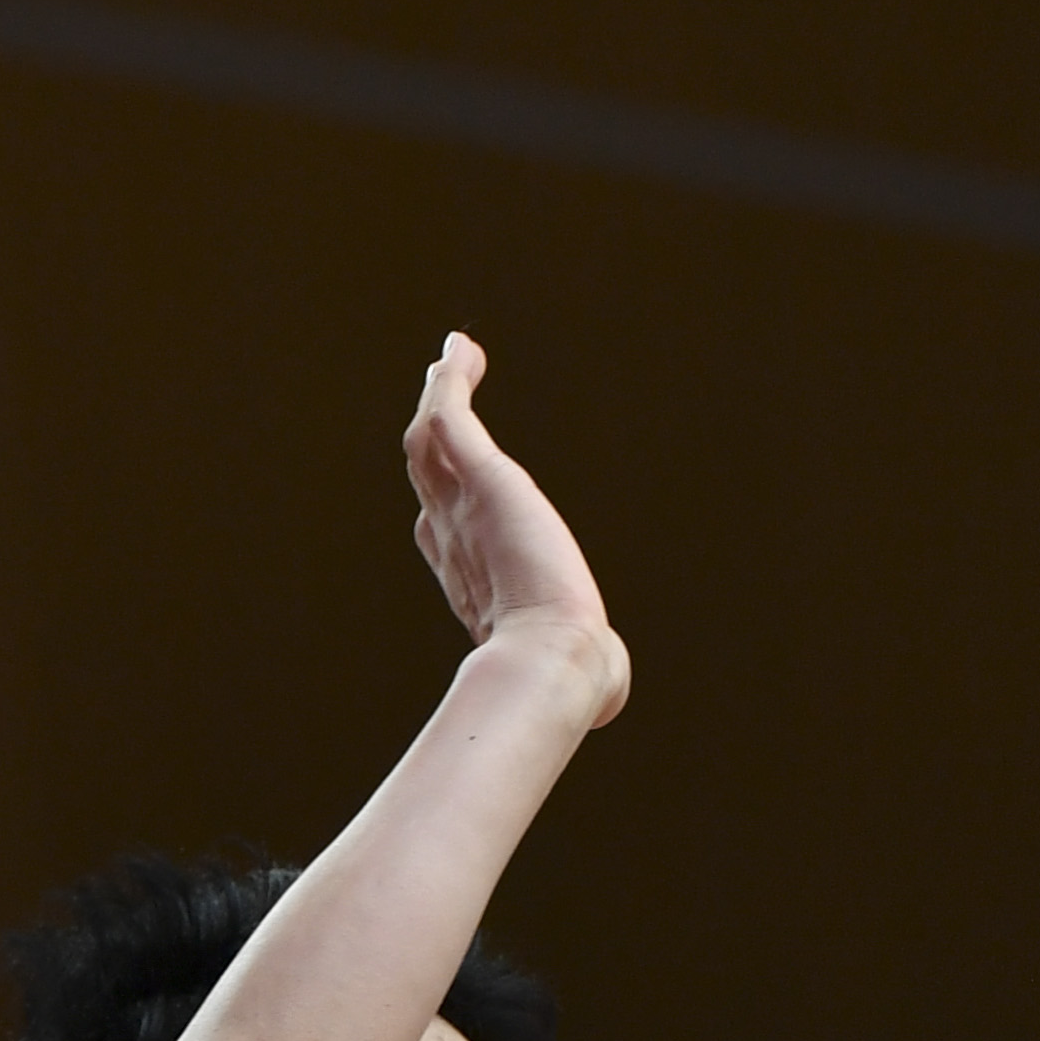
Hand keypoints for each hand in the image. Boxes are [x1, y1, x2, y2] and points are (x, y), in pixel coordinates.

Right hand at [406, 334, 628, 719]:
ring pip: (429, 441)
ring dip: (438, 397)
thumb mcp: (574, 663)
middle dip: (430, 439)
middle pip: (428, 477)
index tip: (451, 482)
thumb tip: (611, 690)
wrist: (550, 664)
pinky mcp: (483, 479)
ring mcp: (461, 509)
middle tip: (440, 398)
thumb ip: (590, 664)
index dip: (441, 503)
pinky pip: (451, 414)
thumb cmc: (567, 677)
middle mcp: (454, 545)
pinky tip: (460, 350)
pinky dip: (451, 380)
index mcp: (472, 587)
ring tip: (453, 361)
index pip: (443, 535)